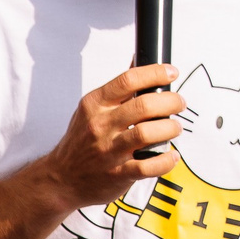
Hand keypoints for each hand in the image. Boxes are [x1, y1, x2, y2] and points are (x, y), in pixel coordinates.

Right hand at [36, 63, 182, 210]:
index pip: (128, 80)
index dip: (155, 73)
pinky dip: (165, 160)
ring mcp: (108, 151)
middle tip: (178, 103)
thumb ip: (116, 90)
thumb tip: (138, 59)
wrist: (61, 178)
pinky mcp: (117, 174)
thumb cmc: (80, 142)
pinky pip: (148, 166)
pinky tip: (170, 155)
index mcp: (95, 105)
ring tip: (174, 128)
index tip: (171, 73)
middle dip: (170, 102)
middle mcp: (101, 126)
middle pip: (144, 106)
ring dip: (170, 128)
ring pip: (147, 133)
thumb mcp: (90, 110)